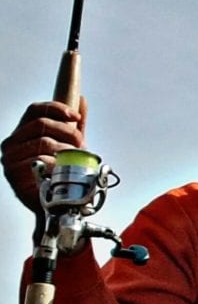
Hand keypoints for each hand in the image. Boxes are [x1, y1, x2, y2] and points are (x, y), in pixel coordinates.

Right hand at [1, 99, 88, 213]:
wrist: (54, 203)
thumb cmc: (60, 173)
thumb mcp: (68, 145)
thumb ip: (73, 125)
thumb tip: (81, 100)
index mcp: (22, 132)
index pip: (35, 109)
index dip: (57, 108)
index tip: (76, 117)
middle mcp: (12, 143)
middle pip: (42, 123)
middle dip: (68, 131)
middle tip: (81, 144)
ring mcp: (10, 158)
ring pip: (44, 142)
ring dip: (66, 150)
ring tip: (72, 160)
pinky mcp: (14, 174)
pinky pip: (41, 160)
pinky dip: (57, 164)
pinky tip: (61, 171)